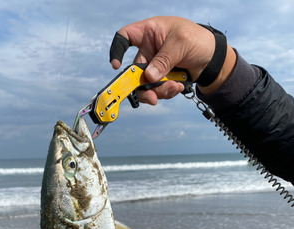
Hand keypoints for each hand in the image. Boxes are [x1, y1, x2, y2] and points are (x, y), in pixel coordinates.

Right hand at [110, 16, 235, 103]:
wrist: (212, 58)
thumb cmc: (198, 39)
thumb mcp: (181, 44)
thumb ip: (164, 60)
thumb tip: (149, 77)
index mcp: (149, 32)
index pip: (125, 36)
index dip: (117, 50)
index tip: (116, 65)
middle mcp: (148, 50)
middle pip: (133, 71)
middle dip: (142, 86)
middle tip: (152, 97)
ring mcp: (154, 66)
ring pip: (145, 85)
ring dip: (158, 91)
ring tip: (174, 87)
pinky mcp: (161, 78)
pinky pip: (156, 90)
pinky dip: (166, 92)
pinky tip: (177, 87)